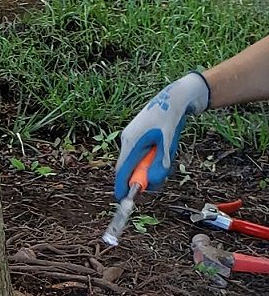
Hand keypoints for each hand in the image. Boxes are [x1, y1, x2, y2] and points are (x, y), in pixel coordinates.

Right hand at [114, 72, 209, 199]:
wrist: (174, 97)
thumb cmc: (171, 118)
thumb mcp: (168, 143)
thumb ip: (160, 163)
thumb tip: (152, 182)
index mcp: (131, 143)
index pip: (122, 172)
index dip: (122, 187)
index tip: (123, 199)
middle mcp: (127, 140)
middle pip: (127, 168)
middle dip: (140, 176)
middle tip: (158, 176)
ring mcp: (129, 137)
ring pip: (134, 161)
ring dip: (147, 165)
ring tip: (165, 151)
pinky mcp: (135, 135)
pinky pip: (137, 154)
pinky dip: (148, 157)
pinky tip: (161, 146)